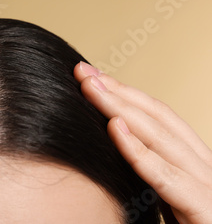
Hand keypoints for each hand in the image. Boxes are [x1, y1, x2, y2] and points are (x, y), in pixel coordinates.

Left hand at [74, 61, 211, 223]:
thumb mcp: (166, 201)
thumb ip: (148, 178)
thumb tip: (111, 150)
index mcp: (193, 165)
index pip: (159, 120)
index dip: (125, 95)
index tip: (92, 78)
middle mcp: (204, 169)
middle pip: (159, 120)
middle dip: (119, 92)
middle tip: (83, 71)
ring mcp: (209, 187)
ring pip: (164, 139)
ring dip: (123, 109)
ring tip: (91, 87)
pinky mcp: (207, 212)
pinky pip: (170, 179)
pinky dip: (140, 152)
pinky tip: (114, 128)